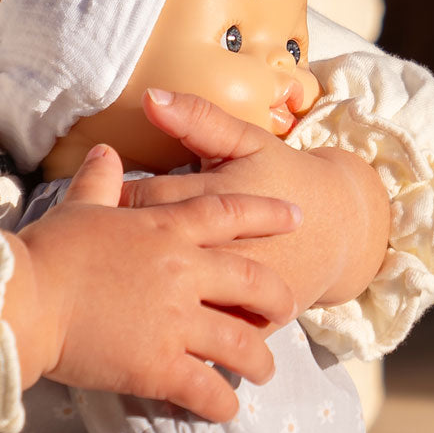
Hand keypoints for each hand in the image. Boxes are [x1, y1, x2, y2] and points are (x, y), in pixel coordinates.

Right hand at [2, 143, 300, 421]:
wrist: (26, 299)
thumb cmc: (49, 250)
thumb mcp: (80, 207)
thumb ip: (100, 179)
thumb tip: (106, 149)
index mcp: (166, 229)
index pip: (230, 213)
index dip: (268, 214)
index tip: (296, 216)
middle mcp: (183, 271)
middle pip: (254, 280)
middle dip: (279, 297)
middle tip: (288, 307)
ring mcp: (175, 320)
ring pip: (241, 342)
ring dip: (260, 360)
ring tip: (264, 370)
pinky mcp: (159, 365)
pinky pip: (207, 389)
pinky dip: (222, 403)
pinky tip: (227, 410)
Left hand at [120, 89, 389, 312]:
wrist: (341, 227)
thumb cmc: (283, 175)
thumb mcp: (248, 141)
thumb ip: (199, 118)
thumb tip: (149, 96)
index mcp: (219, 196)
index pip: (146, 197)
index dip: (111, 201)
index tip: (92, 203)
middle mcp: (226, 246)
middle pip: (154, 251)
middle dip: (118, 251)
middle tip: (94, 251)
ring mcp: (240, 289)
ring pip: (177, 299)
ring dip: (142, 296)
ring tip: (117, 288)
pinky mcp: (252, 321)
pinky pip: (207, 336)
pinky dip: (178, 334)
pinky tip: (148, 330)